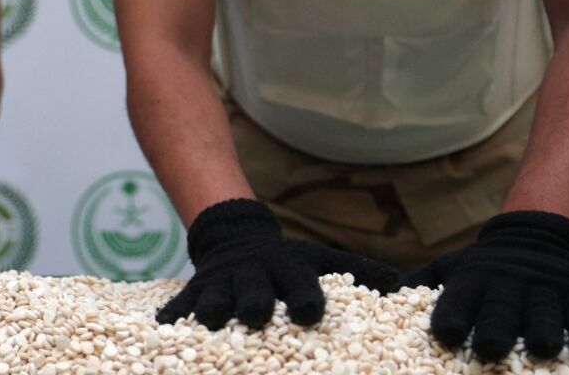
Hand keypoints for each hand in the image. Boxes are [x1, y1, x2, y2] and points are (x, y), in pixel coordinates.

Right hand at [158, 199, 399, 329]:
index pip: (300, 283)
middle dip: (253, 304)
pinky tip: (163, 331)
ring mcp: (221, 283)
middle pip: (253, 292)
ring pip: (213, 298)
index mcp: (287, 271)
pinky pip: (179, 305)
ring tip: (208, 323)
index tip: (310, 312)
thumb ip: (358, 272)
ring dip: (211, 311)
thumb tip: (405, 287)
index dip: (305, 297)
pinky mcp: (194, 289)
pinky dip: (171, 320)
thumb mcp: (320, 260)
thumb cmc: (288, 262)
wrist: (237, 238)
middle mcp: (253, 276)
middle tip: (254, 317)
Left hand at [402, 211, 568, 360]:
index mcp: (474, 279)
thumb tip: (381, 300)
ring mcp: (545, 288)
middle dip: (496, 329)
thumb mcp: (450, 267)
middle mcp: (508, 284)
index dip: (452, 315)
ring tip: (542, 348)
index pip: (458, 298)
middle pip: (501, 309)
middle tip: (490, 349)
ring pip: (545, 312)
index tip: (447, 334)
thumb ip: (420, 283)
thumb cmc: (483, 266)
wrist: (534, 235)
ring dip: (544, 331)